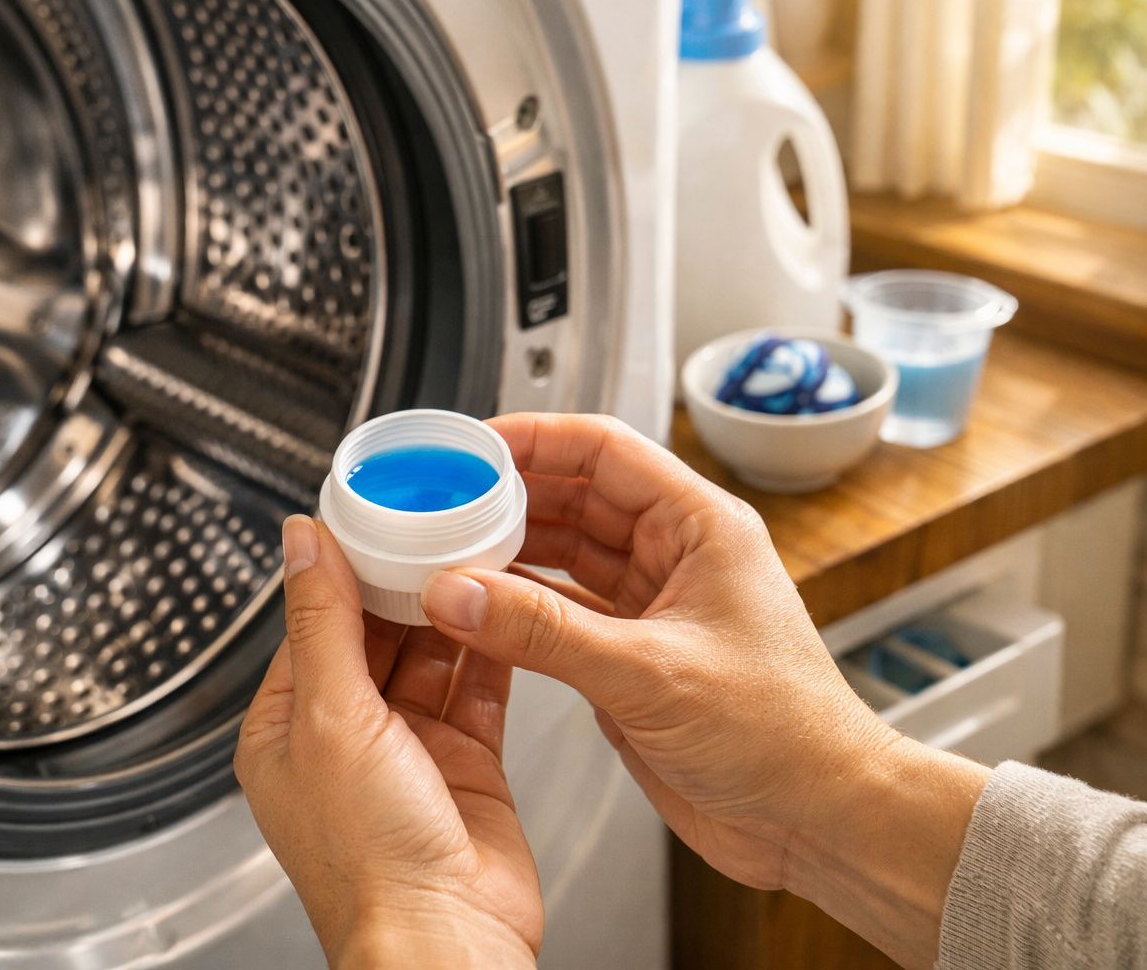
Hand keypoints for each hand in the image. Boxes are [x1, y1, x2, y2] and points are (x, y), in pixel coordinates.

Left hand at [235, 515, 539, 968]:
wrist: (446, 940)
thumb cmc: (368, 859)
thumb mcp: (329, 716)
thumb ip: (322, 621)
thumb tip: (301, 541)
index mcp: (289, 727)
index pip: (312, 622)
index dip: (342, 567)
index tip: (373, 514)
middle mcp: (346, 736)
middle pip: (374, 633)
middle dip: (402, 582)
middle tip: (434, 521)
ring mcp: (409, 749)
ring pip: (429, 656)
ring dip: (449, 610)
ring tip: (474, 550)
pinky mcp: (466, 762)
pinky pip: (477, 689)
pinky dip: (490, 649)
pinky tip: (503, 607)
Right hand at [419, 413, 990, 968]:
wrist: (818, 820)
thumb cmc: (784, 735)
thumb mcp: (650, 672)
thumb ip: (544, 631)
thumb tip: (458, 592)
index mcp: (701, 526)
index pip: (604, 450)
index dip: (535, 438)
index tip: (471, 447)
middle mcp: (676, 556)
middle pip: (575, 498)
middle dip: (507, 497)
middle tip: (442, 503)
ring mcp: (653, 606)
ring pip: (564, 557)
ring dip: (507, 555)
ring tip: (445, 553)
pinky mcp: (632, 657)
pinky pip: (561, 615)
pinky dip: (517, 611)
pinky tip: (476, 611)